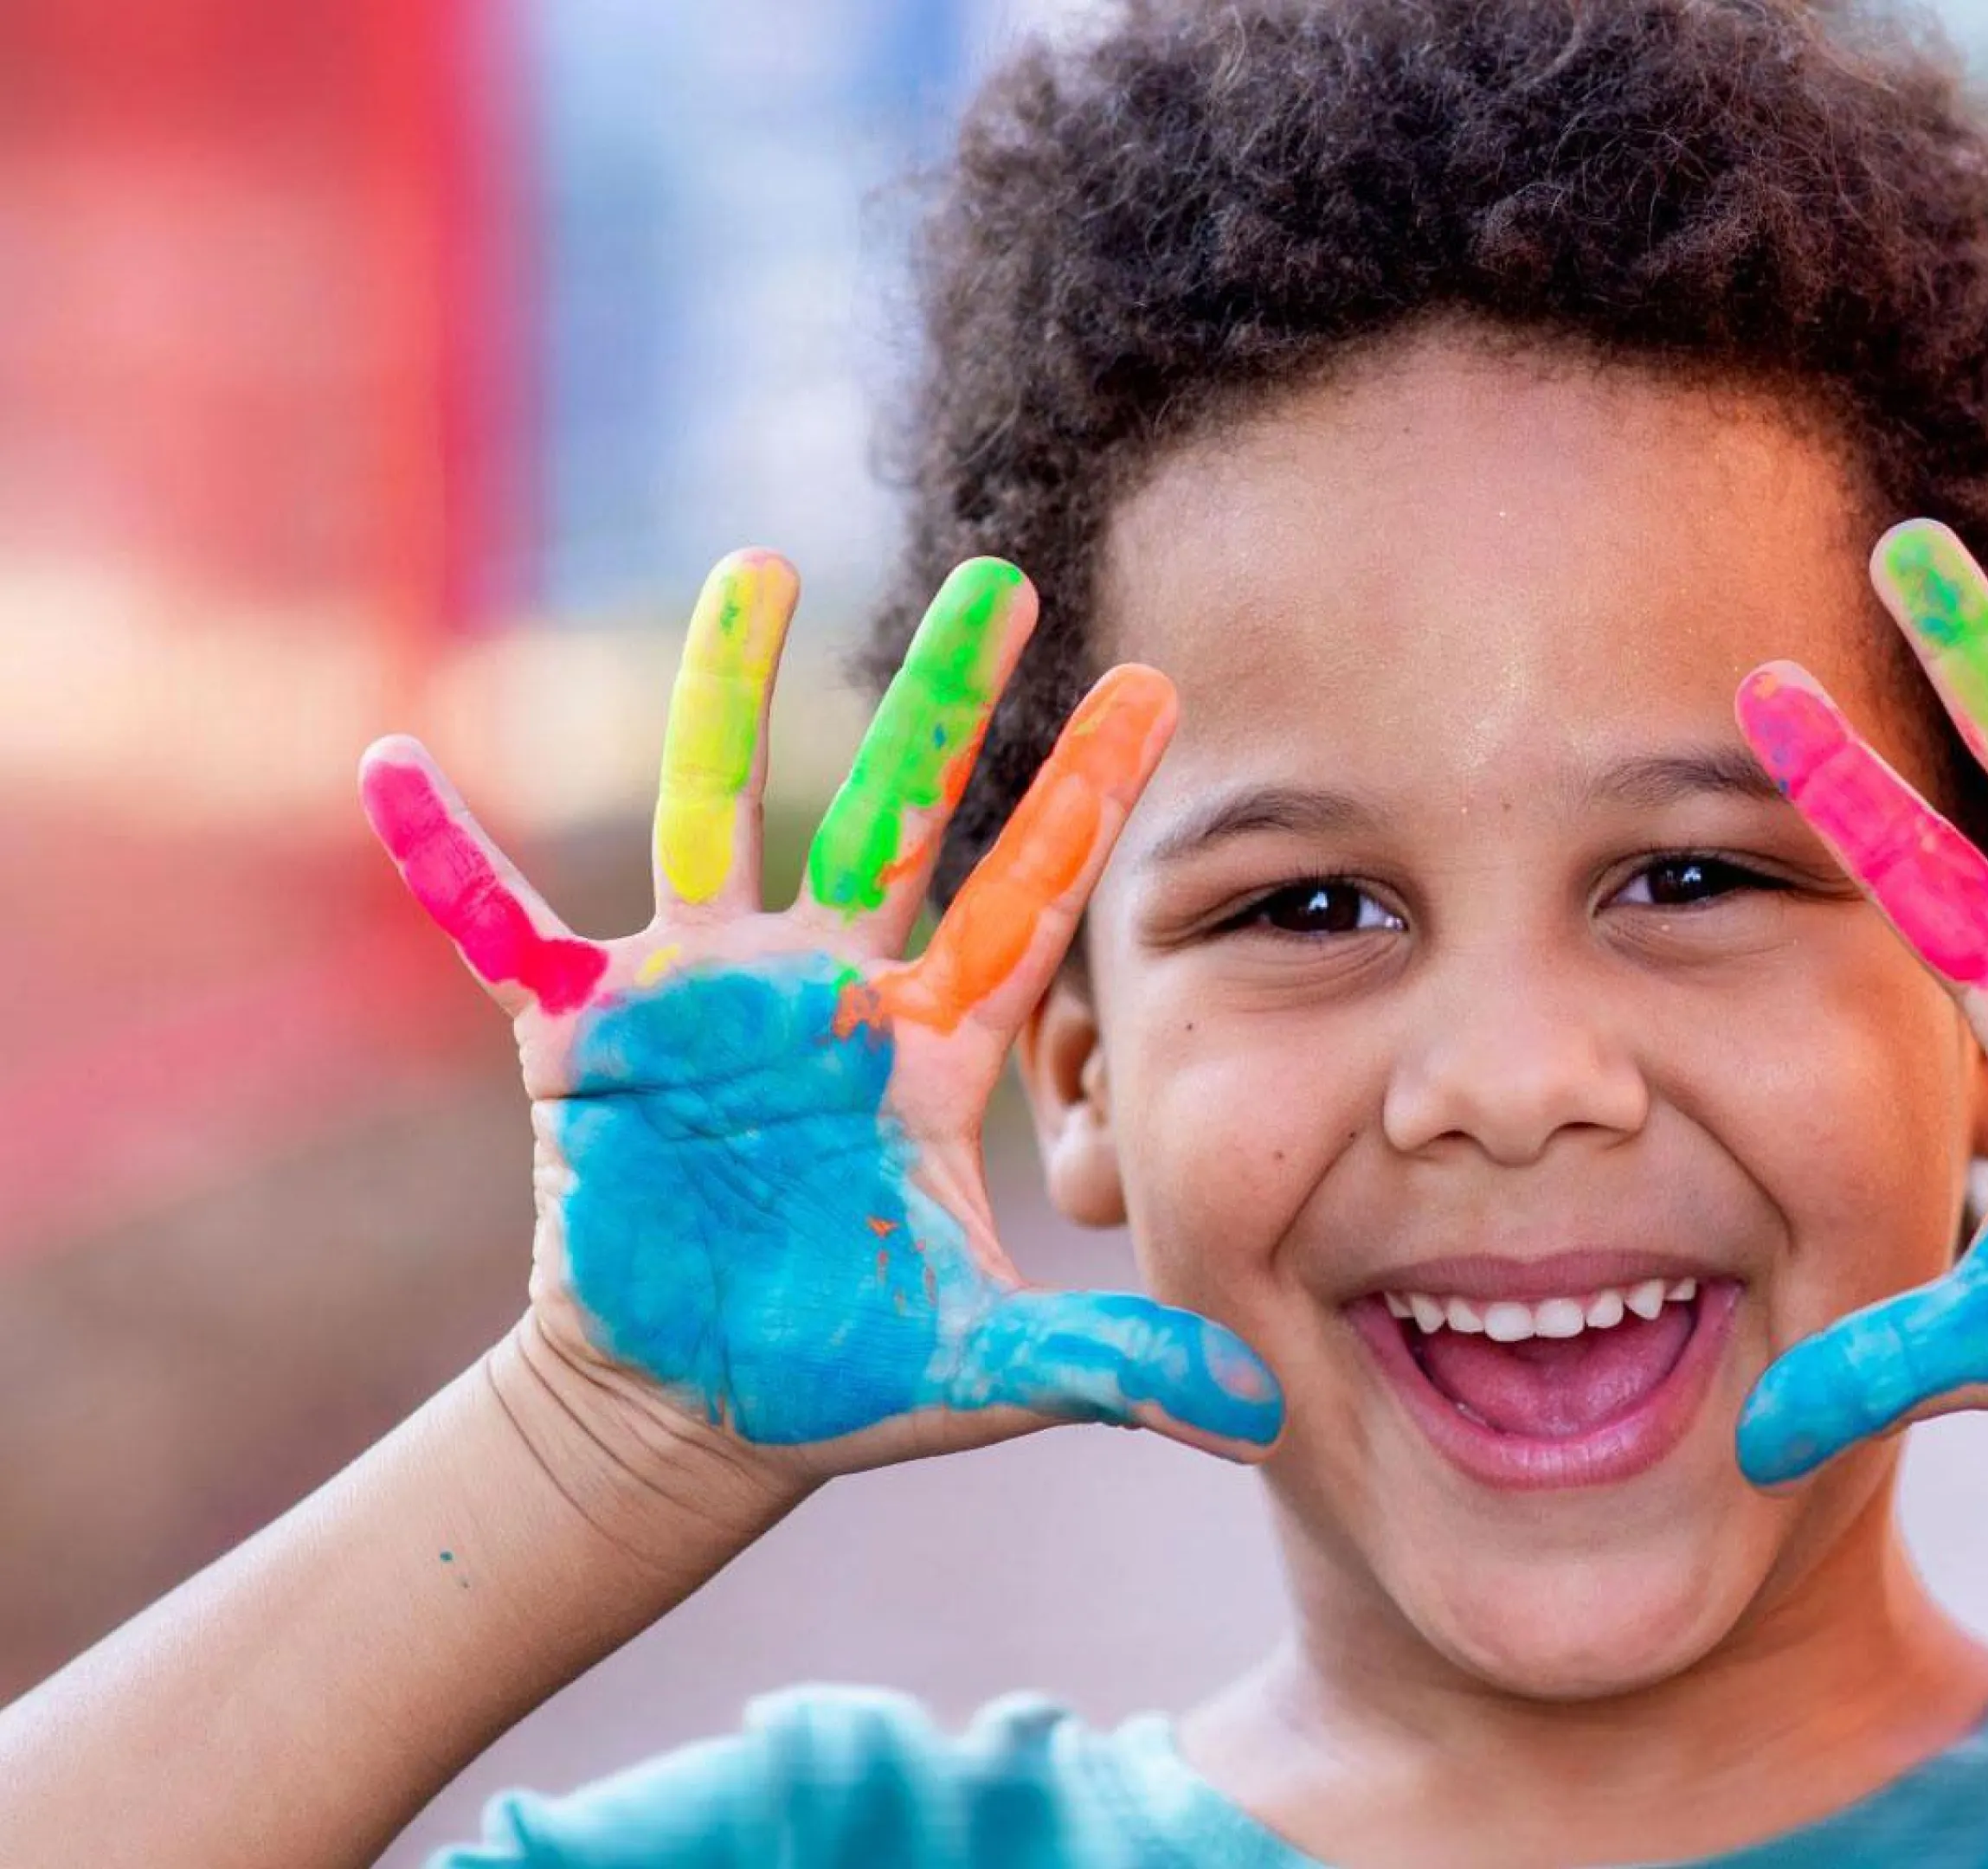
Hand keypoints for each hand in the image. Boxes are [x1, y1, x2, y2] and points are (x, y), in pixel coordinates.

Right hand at [359, 554, 1281, 1483]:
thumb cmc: (847, 1376)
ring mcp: (704, 994)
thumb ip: (1112, 1364)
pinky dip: (445, 853)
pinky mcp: (584, 1033)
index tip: (1155, 682)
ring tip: (762, 566)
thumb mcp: (987, 1370)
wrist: (691, 1411)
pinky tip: (397, 758)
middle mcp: (828, 989)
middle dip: (945, 701)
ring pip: (718, 811)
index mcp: (933, 1046)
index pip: (1030, 897)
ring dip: (728, 694)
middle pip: (896, 814)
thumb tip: (1255, 1411)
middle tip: (1002, 579)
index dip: (1085, 795)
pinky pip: (501, 925)